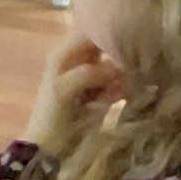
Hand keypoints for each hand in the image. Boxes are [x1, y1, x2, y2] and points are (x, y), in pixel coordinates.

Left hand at [27, 30, 124, 150]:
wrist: (50, 148)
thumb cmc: (51, 116)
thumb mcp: (62, 89)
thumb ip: (88, 72)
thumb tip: (118, 68)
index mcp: (64, 54)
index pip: (90, 31)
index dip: (108, 33)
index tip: (129, 40)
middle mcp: (79, 60)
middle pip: (106, 47)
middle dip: (120, 55)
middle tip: (131, 66)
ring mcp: (91, 77)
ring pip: (116, 66)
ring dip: (122, 76)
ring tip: (120, 88)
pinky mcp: (102, 93)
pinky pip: (118, 84)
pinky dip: (122, 89)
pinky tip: (118, 98)